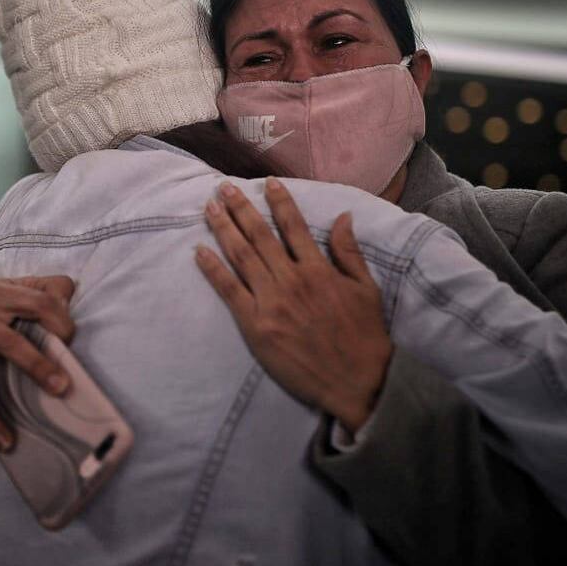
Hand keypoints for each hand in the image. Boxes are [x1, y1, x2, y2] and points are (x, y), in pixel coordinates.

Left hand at [195, 178, 391, 432]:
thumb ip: (349, 252)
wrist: (356, 382)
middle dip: (241, 208)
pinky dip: (213, 269)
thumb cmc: (364, 337)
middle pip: (260, 236)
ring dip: (223, 229)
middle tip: (224, 188)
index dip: (279, 201)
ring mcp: (271, 303)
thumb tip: (342, 216)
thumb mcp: (366, 289)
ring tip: (209, 208)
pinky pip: (229, 291)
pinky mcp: (256, 326)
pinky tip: (200, 251)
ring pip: (241, 256)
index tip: (267, 182)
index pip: (294, 226)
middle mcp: (292, 280)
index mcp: (318, 269)